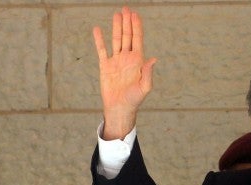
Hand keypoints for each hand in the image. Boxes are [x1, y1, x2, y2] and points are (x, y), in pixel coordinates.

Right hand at [93, 7, 156, 139]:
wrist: (119, 108)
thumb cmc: (134, 100)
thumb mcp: (144, 87)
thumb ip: (148, 73)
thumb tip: (153, 58)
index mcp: (137, 61)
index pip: (137, 39)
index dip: (137, 26)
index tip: (135, 14)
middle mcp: (127, 58)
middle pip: (127, 36)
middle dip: (127, 22)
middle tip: (126, 8)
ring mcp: (116, 61)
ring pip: (116, 40)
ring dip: (116, 27)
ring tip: (117, 14)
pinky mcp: (105, 66)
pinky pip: (101, 50)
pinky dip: (99, 40)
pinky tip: (98, 30)